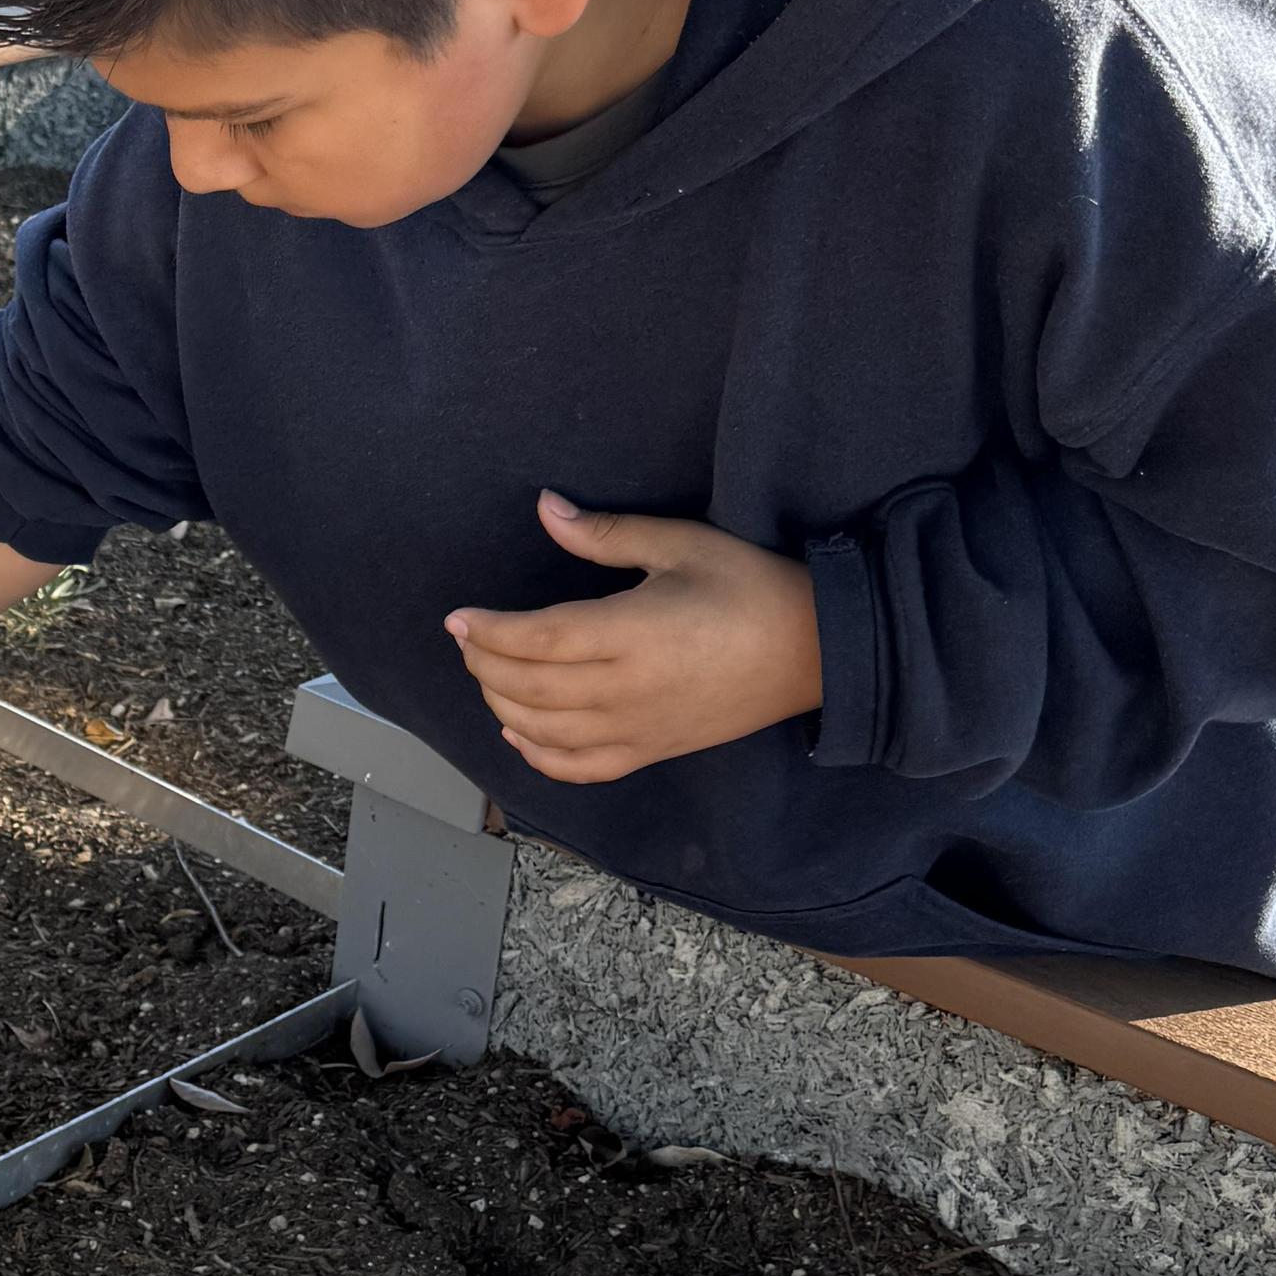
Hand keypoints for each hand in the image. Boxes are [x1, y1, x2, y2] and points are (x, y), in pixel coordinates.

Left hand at [445, 492, 822, 785]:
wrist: (816, 652)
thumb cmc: (752, 587)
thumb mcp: (682, 545)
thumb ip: (607, 534)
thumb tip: (547, 508)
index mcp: (633, 633)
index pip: (537, 639)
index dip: (489, 632)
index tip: (458, 618)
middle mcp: (628, 690)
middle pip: (529, 688)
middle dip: (485, 664)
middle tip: (467, 639)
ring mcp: (639, 729)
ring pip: (545, 731)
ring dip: (502, 705)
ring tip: (487, 674)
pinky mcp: (652, 751)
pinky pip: (581, 767)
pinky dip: (539, 756)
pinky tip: (519, 731)